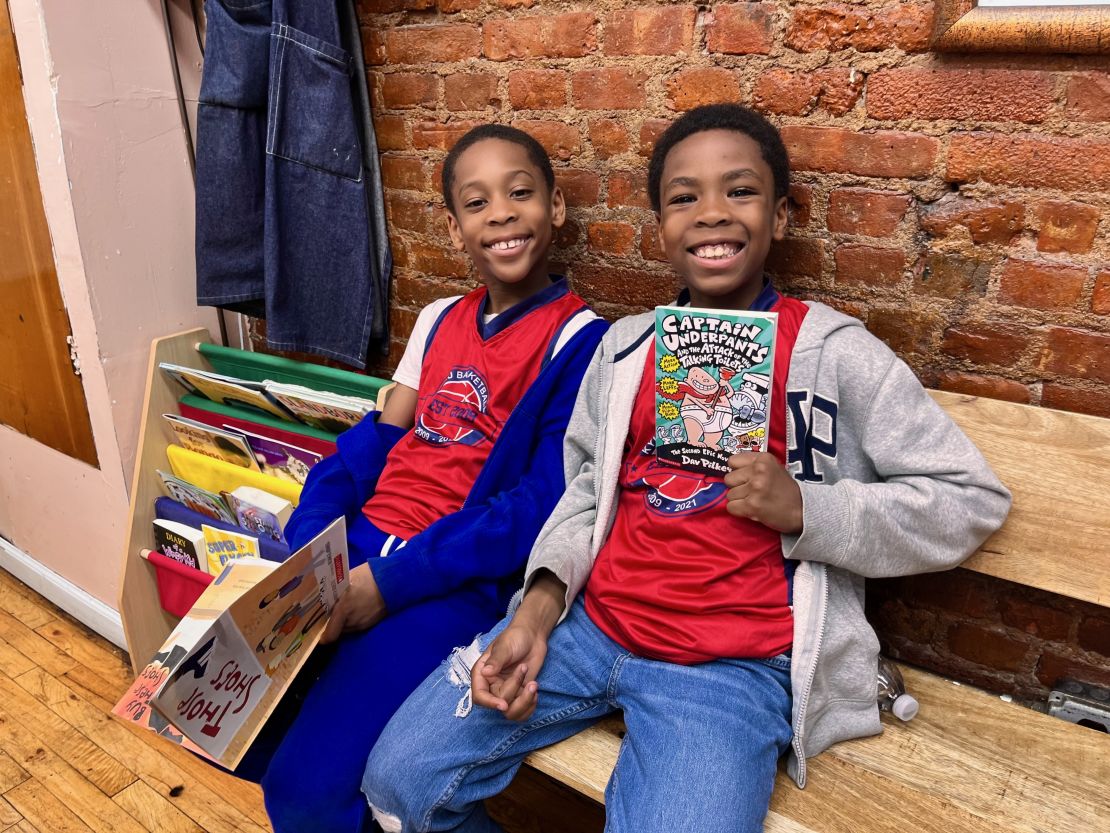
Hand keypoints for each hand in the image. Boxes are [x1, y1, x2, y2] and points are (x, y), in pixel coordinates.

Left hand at [320, 563, 386, 642]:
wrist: (393, 580)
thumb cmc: (368, 576)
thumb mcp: (347, 579)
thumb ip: (335, 591)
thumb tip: (325, 597)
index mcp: (344, 609)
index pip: (330, 634)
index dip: (323, 636)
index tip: (319, 633)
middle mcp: (353, 621)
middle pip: (337, 630)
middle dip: (333, 623)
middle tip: (332, 611)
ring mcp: (363, 623)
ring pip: (347, 628)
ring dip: (344, 621)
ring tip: (345, 607)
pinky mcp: (371, 623)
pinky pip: (357, 625)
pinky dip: (354, 619)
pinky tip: (356, 607)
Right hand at [471, 570, 565, 720]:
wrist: (532, 635)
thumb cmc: (515, 637)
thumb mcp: (504, 646)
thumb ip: (496, 660)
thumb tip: (486, 672)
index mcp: (482, 674)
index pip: (479, 696)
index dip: (490, 703)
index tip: (504, 705)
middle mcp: (492, 685)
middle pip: (499, 704)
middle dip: (515, 690)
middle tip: (524, 668)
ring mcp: (506, 691)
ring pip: (511, 712)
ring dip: (525, 702)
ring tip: (533, 685)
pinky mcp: (520, 694)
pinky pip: (522, 711)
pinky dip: (530, 705)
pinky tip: (535, 691)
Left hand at [724, 452, 802, 533]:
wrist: (802, 510)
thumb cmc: (785, 489)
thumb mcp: (773, 468)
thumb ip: (753, 465)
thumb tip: (730, 469)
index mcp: (763, 459)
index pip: (732, 461)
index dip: (738, 471)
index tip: (747, 478)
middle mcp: (758, 471)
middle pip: (729, 479)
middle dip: (738, 487)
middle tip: (753, 492)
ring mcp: (755, 488)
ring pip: (729, 494)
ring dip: (740, 500)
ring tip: (756, 501)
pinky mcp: (752, 505)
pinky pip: (731, 507)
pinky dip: (739, 511)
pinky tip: (752, 509)